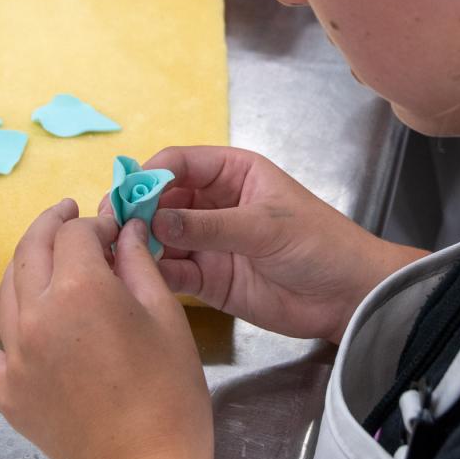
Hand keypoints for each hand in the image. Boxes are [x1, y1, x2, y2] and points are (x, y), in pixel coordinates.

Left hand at [0, 201, 211, 458]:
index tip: (115, 228)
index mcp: (81, 289)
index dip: (96, 224)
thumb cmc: (170, 390)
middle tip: (72, 214)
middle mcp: (37, 312)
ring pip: (8, 288)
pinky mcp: (6, 388)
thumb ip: (138, 264)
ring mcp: (15, 352)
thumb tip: (125, 228)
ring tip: (45, 250)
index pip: (77, 234)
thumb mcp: (165, 316)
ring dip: (25, 260)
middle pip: (34, 250)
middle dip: (54, 225)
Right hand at [103, 146, 426, 342]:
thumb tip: (156, 221)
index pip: (180, 162)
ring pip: (160, 236)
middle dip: (135, 210)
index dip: (150, 174)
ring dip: (137, 243)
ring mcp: (208, 242)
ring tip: (113, 254)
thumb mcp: (265, 227)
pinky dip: (152, 272)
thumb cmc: (319, 244)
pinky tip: (133, 276)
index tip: (127, 194)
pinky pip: (172, 271)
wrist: (348, 296)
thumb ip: (209, 226)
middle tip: (110, 227)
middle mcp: (214, 203)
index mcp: (233, 173)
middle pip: (161, 199)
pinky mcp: (208, 279)